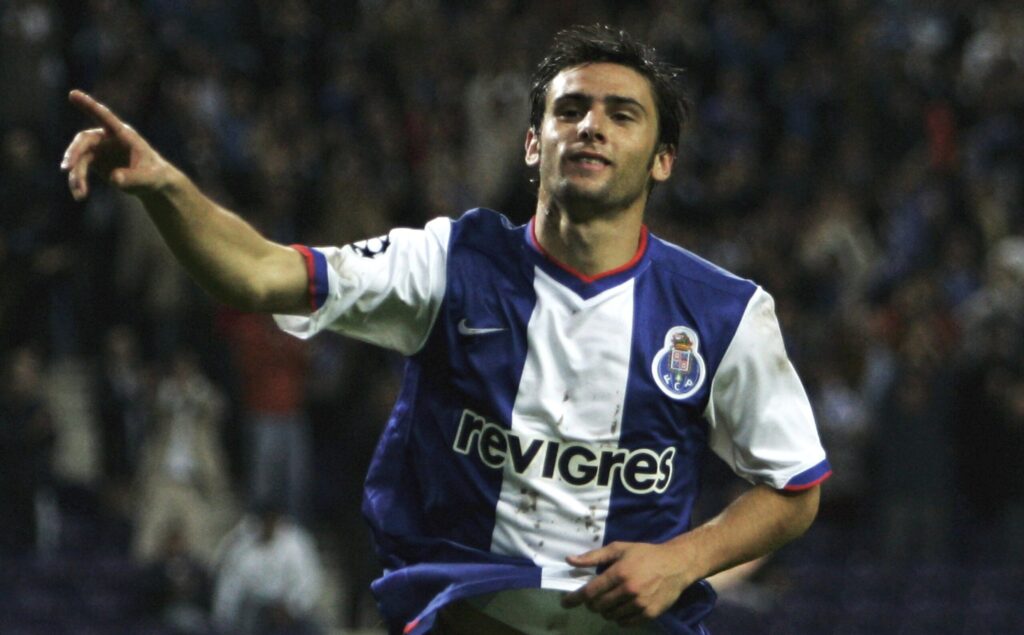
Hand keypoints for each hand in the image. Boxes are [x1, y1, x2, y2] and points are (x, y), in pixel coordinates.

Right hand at [60, 90, 173, 200]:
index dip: (89, 106)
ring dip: (76, 174)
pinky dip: (78, 181)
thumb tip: (114, 178)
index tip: (73, 94)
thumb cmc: (154, 175)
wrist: (152, 183)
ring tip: (80, 194)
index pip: (105, 117)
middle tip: (67, 168)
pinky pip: (79, 168)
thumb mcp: (148, 178)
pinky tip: (80, 196)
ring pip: (79, 157)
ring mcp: (99, 148)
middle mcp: (108, 138)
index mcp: (124, 134)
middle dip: (74, 153)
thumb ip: (133, 178)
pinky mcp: (94, 160)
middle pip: (84, 140)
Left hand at [561, 541, 692, 626]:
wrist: (676, 564)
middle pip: (598, 606)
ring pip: (611, 616)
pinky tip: (622, 608)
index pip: (590, 591)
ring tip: (611, 601)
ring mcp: (640, 604)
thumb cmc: (645, 554)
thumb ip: (593, 557)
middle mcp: (629, 590)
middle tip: (595, 597)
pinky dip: (619, 618)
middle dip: (592, 604)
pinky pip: (625, 623)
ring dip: (605, 611)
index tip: (565, 603)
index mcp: (619, 572)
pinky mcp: (650, 614)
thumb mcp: (619, 549)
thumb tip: (569, 561)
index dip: (574, 599)